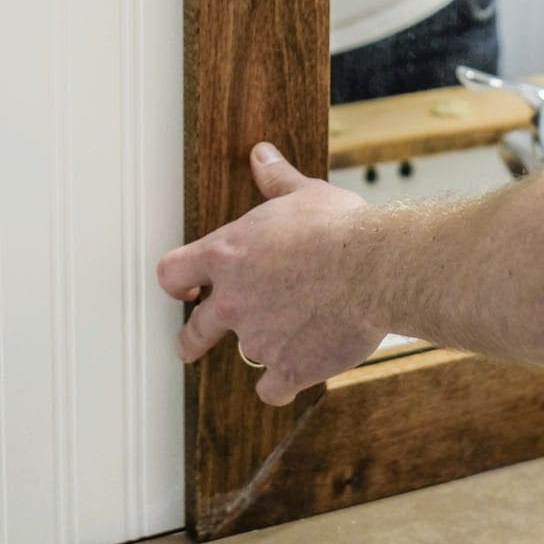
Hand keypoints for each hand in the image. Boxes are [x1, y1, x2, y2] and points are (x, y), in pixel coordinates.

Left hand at [157, 142, 386, 404]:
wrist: (371, 268)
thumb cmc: (338, 226)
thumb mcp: (303, 192)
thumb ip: (275, 179)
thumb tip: (261, 154)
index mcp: (227, 254)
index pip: (172, 273)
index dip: (176, 281)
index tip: (184, 287)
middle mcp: (232, 300)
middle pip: (193, 331)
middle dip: (191, 338)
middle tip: (191, 343)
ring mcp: (257, 339)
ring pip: (245, 354)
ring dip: (262, 347)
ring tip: (288, 335)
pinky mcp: (288, 369)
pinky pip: (272, 389)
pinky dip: (284, 382)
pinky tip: (298, 369)